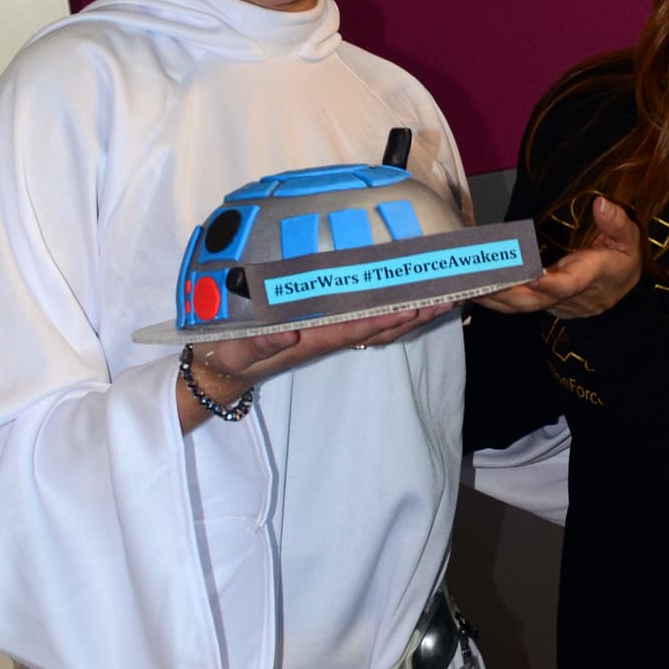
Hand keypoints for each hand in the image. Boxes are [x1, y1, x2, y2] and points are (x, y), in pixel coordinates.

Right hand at [177, 305, 451, 431]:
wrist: (220, 369)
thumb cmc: (226, 356)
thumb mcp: (235, 352)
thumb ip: (258, 343)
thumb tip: (288, 333)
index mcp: (310, 338)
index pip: (355, 327)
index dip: (385, 319)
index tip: (413, 308)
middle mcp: (325, 335)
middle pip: (377, 326)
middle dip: (411, 314)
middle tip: (448, 300)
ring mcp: (326, 333)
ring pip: (376, 323)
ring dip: (408, 313)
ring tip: (441, 300)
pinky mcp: (322, 329)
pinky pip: (362, 319)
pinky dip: (388, 311)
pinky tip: (408, 302)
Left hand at [476, 195, 640, 319]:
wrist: (620, 293)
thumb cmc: (623, 262)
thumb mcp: (629, 240)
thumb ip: (617, 224)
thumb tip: (601, 203)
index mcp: (588, 278)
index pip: (566, 285)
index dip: (549, 285)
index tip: (531, 278)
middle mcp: (565, 296)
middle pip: (532, 301)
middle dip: (504, 292)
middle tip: (477, 281)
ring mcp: (550, 304)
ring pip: (518, 305)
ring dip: (490, 296)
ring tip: (463, 283)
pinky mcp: (540, 304)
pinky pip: (513, 304)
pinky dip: (491, 297)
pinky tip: (469, 287)